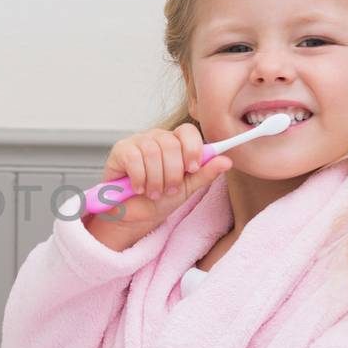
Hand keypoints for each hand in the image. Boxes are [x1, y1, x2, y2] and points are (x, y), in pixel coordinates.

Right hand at [86, 123, 231, 251]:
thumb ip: (205, 173)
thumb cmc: (160, 200)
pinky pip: (134, 158)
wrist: (136, 216)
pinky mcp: (120, 150)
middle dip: (173, 173)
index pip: (187, 131)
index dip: (192, 149)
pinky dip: (140, 178)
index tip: (192, 168)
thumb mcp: (187, 188)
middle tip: (169, 189)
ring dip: (156, 179)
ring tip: (154, 192)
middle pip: (170, 143)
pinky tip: (139, 188)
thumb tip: (227, 161)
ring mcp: (138, 142)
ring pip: (152, 152)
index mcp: (175, 143)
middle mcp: (157, 138)